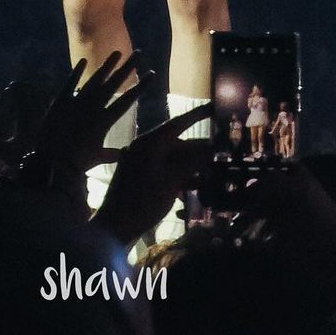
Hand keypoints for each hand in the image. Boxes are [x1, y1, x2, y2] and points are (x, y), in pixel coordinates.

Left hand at [33, 51, 148, 173]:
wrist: (52, 160)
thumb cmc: (77, 162)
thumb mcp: (97, 158)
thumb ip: (112, 153)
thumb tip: (126, 153)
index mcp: (105, 120)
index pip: (128, 99)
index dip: (140, 86)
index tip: (151, 73)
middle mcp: (94, 106)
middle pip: (114, 83)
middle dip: (127, 67)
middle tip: (137, 53)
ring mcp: (77, 101)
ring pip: (95, 79)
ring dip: (107, 65)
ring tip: (117, 52)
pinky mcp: (61, 100)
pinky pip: (70, 82)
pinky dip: (76, 72)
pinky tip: (83, 61)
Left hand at [92, 102, 210, 246]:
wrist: (115, 227)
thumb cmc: (143, 201)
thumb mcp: (171, 180)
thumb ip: (191, 162)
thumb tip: (210, 148)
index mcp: (149, 143)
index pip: (177, 123)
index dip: (197, 115)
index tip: (213, 107)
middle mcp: (144, 148)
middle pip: (177, 144)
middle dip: (199, 151)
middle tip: (220, 153)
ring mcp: (141, 163)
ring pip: (172, 159)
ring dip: (192, 166)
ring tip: (213, 173)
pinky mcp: (141, 178)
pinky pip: (164, 171)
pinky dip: (180, 177)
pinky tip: (197, 186)